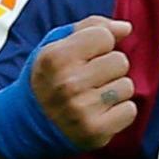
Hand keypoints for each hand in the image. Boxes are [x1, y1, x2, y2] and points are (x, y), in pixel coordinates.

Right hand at [28, 15, 137, 148]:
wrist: (28, 124)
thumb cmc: (50, 77)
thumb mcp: (57, 45)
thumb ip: (92, 27)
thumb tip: (126, 28)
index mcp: (55, 57)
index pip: (104, 36)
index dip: (99, 44)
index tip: (86, 56)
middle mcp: (67, 83)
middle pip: (120, 61)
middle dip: (108, 68)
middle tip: (89, 79)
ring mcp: (81, 109)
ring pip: (127, 86)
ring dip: (114, 90)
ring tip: (92, 96)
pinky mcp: (95, 131)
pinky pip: (129, 110)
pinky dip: (119, 112)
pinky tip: (99, 113)